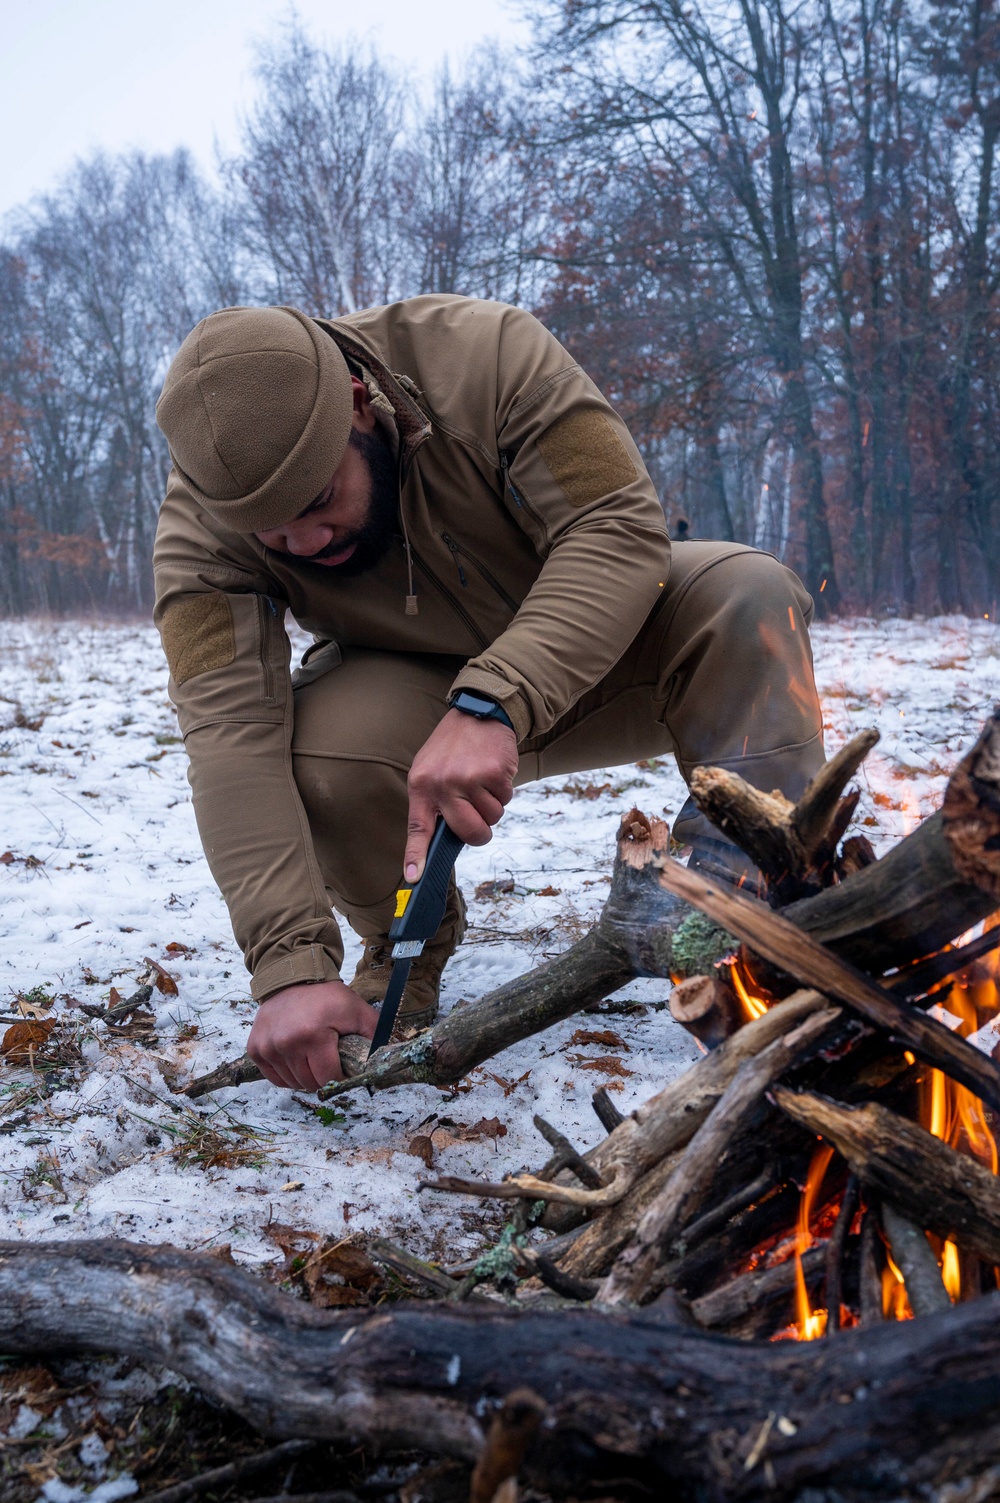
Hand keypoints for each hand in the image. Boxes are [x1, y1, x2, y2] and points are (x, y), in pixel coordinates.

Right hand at [247, 980, 376, 1090]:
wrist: (293, 979)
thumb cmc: (326, 997)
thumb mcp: (357, 1011)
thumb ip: (374, 1036)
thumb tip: (383, 1062)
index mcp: (313, 1035)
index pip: (328, 1078)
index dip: (339, 1077)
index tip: (342, 1066)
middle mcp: (286, 1043)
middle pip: (309, 1083)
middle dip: (322, 1077)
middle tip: (327, 1059)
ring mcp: (268, 1047)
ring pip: (292, 1083)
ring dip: (304, 1076)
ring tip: (311, 1055)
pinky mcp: (255, 1049)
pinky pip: (274, 1078)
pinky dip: (286, 1074)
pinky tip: (295, 1057)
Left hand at [404, 709, 517, 880]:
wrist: (478, 713)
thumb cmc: (452, 748)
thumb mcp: (430, 770)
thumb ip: (434, 803)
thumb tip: (443, 842)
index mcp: (422, 785)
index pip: (418, 828)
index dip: (416, 856)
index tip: (413, 878)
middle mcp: (444, 784)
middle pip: (469, 833)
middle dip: (480, 833)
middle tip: (480, 821)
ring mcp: (470, 779)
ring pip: (492, 817)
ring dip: (493, 805)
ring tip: (482, 780)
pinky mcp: (494, 773)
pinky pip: (506, 799)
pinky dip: (504, 790)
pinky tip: (493, 771)